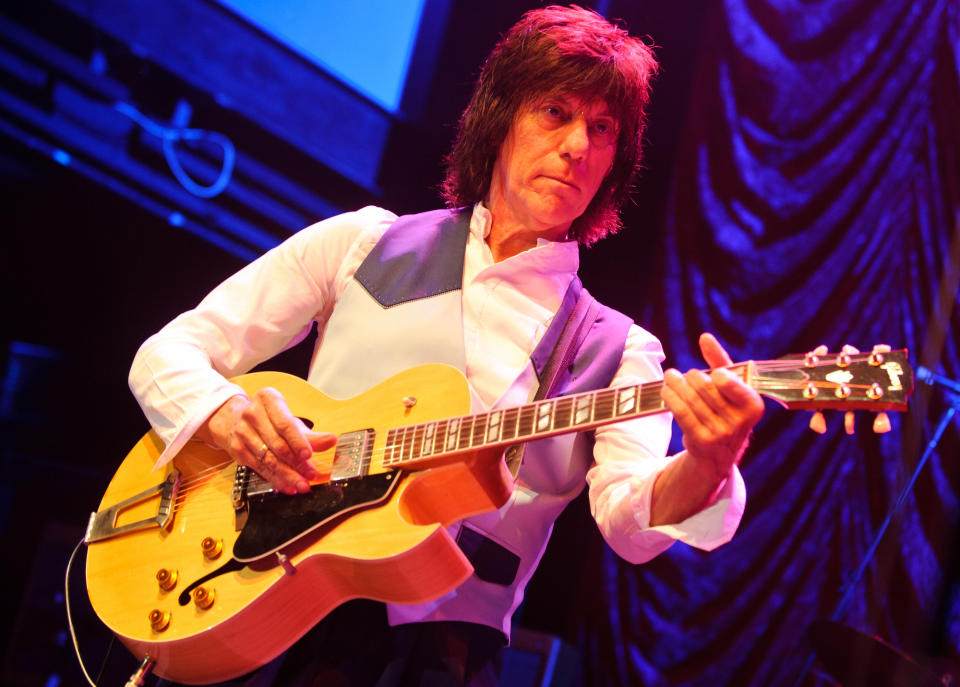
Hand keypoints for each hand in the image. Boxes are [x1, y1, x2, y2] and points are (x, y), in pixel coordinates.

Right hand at [197, 389, 336, 493]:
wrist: (236, 420)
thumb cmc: (271, 419)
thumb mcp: (292, 422)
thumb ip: (312, 434)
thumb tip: (331, 441)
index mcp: (268, 399)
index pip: (285, 424)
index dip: (298, 441)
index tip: (309, 456)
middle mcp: (251, 413)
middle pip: (277, 444)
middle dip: (296, 463)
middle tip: (311, 474)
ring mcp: (242, 431)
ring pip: (268, 459)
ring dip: (288, 475)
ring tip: (302, 485)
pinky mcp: (237, 449)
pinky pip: (260, 468)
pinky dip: (276, 480)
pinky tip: (288, 486)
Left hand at [661, 332, 764, 483]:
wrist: (719, 452)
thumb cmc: (726, 409)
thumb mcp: (730, 387)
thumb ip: (719, 361)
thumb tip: (705, 337)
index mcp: (753, 405)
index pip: (730, 383)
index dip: (718, 376)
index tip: (714, 374)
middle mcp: (740, 422)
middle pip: (706, 387)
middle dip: (692, 377)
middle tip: (686, 374)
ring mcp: (721, 433)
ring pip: (691, 399)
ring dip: (676, 384)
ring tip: (670, 376)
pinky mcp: (702, 440)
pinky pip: (681, 412)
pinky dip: (671, 397)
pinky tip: (666, 390)